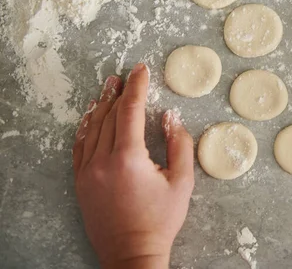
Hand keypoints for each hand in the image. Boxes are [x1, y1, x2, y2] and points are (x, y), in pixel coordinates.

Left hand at [72, 63, 194, 268]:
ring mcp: (88, 171)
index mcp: (129, 158)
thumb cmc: (161, 220)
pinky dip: (86, 127)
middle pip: (109, 115)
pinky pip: (80, 146)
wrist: (132, 253)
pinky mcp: (81, 181)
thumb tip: (170, 117)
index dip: (137, 86)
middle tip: (125, 74)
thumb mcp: (182, 182)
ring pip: (92, 128)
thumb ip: (180, 144)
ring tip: (108, 87)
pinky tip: (91, 116)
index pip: (130, 110)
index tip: (141, 70)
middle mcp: (103, 161)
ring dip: (101, 105)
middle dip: (119, 92)